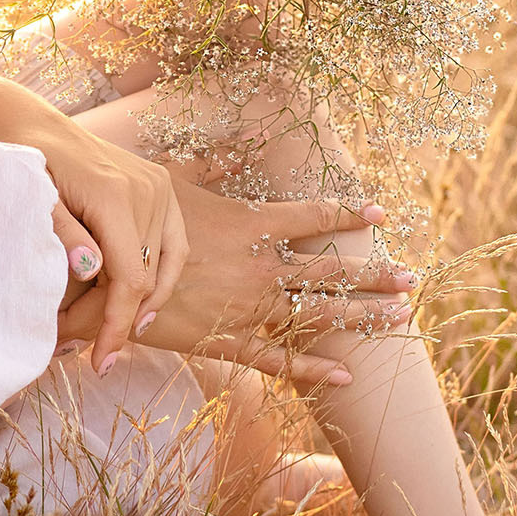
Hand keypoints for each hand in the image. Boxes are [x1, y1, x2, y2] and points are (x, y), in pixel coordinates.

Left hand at [0, 52, 187, 369]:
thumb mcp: (31, 199)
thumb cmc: (22, 162)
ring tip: (117, 338)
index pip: (129, 279)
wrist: (28, 121)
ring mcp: (159, 186)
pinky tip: (145, 306)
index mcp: (114, 194)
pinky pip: (174, 244)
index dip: (117, 326)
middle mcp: (147, 190)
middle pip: (146, 278)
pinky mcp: (162, 186)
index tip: (101, 362)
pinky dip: (162, 276)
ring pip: (164, 266)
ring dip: (142, 304)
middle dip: (120, 321)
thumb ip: (62, 234)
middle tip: (90, 354)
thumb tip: (92, 271)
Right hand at [57, 177, 414, 388]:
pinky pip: (280, 361)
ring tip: (399, 318)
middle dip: (375, 276)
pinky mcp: (230, 342)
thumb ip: (213, 162)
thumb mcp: (174, 183)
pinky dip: (313, 371)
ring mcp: (249, 308)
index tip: (378, 215)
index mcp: (251, 225)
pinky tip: (345, 377)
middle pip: (332, 271)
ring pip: (319, 315)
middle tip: (410, 279)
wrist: (106, 279)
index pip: (313, 216)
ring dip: (362, 317)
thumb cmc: (138, 226)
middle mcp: (261, 267)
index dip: (348, 214)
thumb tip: (240, 138)